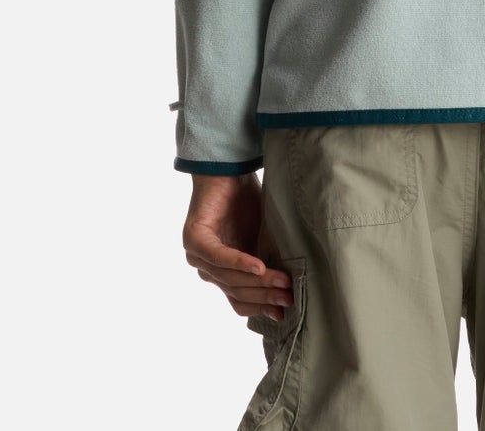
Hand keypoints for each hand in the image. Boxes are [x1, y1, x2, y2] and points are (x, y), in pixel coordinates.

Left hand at [182, 172, 292, 320]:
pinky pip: (220, 257)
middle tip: (290, 298)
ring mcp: (197, 256)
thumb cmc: (247, 203)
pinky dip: (241, 263)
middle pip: (237, 292)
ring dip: (259, 281)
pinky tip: (259, 266)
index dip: (261, 309)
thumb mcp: (261, 239)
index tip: (285, 314)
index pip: (239, 301)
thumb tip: (290, 291)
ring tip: (283, 282)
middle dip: (266, 297)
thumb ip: (267, 264)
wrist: (229, 171)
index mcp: (222, 273)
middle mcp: (207, 269)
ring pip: (230, 278)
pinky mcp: (194, 239)